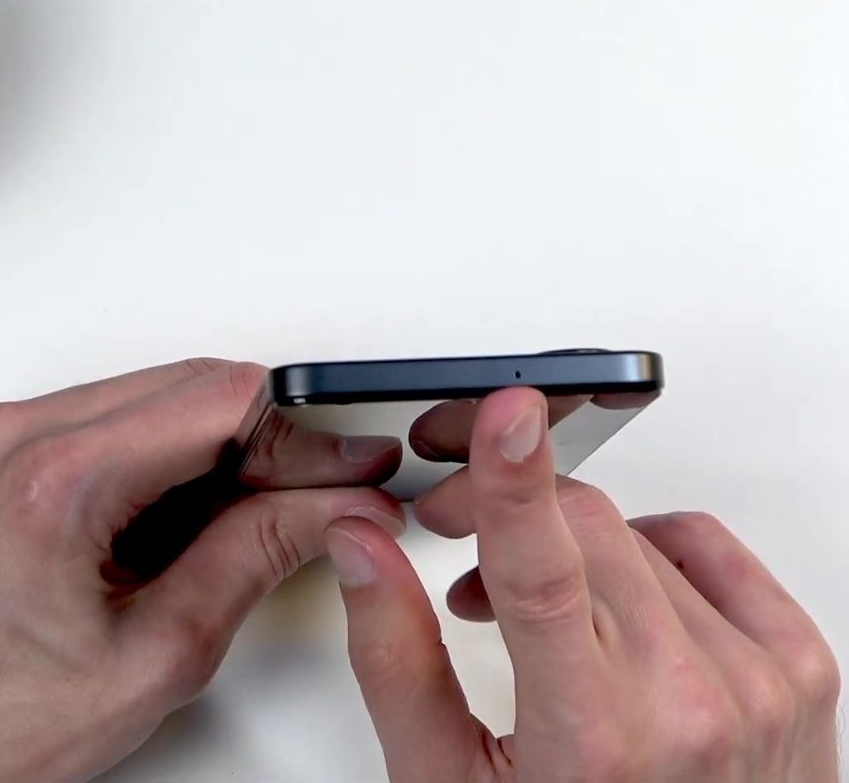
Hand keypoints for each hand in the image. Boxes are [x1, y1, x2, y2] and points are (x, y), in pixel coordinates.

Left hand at [0, 358, 405, 781]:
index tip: (354, 465)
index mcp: (54, 483)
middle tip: (318, 492)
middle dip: (273, 439)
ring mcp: (0, 434)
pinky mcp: (0, 444)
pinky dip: (174, 450)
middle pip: (198, 385)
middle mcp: (14, 436)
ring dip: (226, 445)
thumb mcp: (158, 653)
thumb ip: (258, 557)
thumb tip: (334, 506)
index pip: (225, 403)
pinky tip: (186, 508)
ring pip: (163, 394)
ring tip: (247, 515)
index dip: (308, 433)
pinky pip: (119, 414)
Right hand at [326, 387, 839, 781]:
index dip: (514, 483)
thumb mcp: (448, 782)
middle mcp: (689, 705)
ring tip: (545, 607)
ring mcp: (754, 682)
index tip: (507, 414)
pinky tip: (621, 595)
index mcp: (591, 739)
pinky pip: (704, 543)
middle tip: (462, 541)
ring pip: (633, 531)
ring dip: (572, 546)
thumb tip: (366, 547)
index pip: (542, 576)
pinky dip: (648, 547)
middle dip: (504, 511)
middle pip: (581, 527)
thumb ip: (395, 655)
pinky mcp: (795, 666)